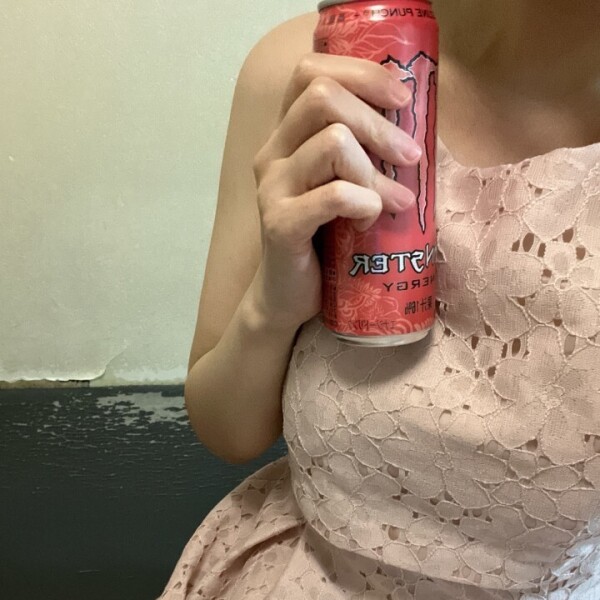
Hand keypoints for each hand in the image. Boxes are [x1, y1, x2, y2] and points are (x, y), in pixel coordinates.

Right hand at [249, 53, 421, 331]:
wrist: (289, 294)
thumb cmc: (324, 237)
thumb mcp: (342, 183)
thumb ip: (360, 151)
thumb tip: (415, 126)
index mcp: (287, 135)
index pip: (311, 72)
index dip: (361, 74)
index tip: (401, 99)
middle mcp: (273, 153)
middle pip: (323, 98)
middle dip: (378, 123)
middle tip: (410, 157)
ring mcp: (272, 187)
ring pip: (333, 143)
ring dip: (377, 172)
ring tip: (395, 202)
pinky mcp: (279, 223)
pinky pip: (333, 195)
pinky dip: (365, 203)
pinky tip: (368, 222)